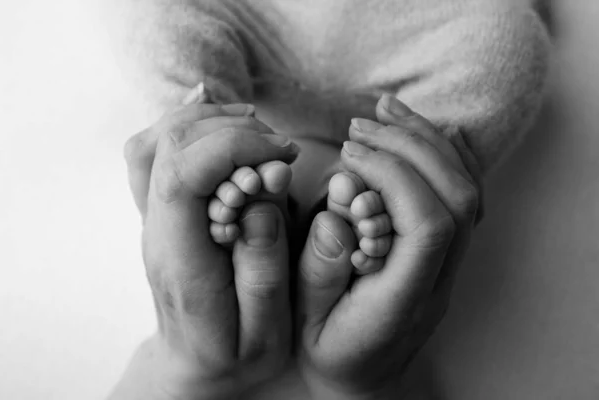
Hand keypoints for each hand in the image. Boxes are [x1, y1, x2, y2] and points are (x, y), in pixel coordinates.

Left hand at [110, 101, 298, 399]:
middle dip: (232, 131)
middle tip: (281, 150)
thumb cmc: (235, 353)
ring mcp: (153, 218)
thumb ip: (264, 265)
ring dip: (210, 121)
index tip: (283, 157)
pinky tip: (215, 114)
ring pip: (157, 141)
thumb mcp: (265, 329)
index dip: (234, 148)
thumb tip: (262, 195)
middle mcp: (158, 232)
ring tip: (259, 133)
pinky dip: (187, 124)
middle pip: (170, 147)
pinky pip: (154, 151)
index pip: (183, 175)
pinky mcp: (161, 211)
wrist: (197, 364)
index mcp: (182, 261)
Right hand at [296, 95, 481, 398]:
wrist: (366, 375)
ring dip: (429, 141)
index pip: (427, 225)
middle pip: (457, 198)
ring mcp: (450, 264)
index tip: (349, 156)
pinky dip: (448, 154)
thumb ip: (320, 265)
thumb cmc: (332, 350)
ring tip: (386, 112)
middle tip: (361, 126)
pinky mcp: (447, 250)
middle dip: (410, 147)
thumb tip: (340, 202)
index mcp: (405, 299)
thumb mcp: (307, 320)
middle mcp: (439, 278)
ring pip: (468, 191)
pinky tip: (426, 129)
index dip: (394, 177)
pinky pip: (465, 195)